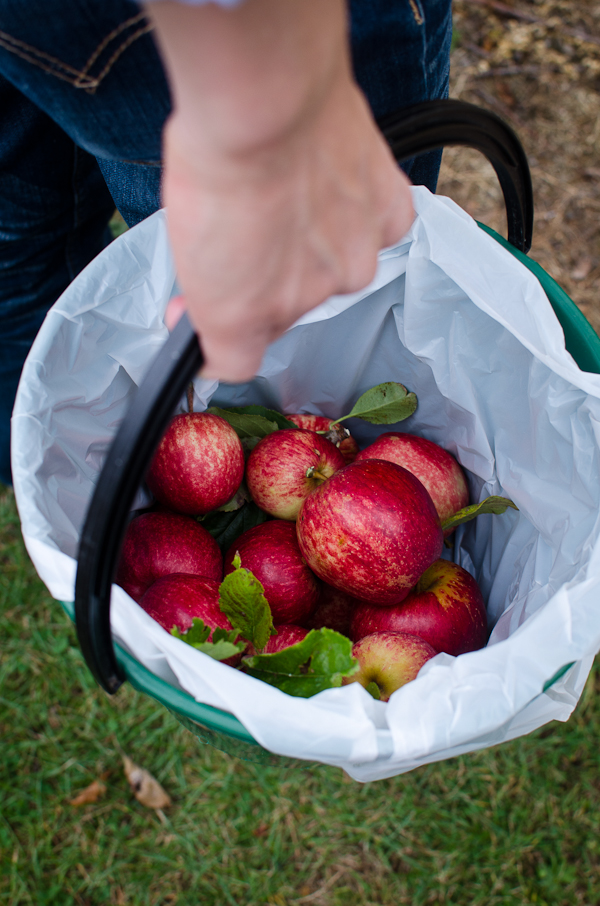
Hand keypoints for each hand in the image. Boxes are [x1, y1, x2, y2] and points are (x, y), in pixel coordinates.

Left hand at [148, 0, 413, 381]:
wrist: (267, 101)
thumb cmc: (214, 154)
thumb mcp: (182, 234)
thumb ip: (202, 282)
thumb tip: (200, 305)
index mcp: (242, 318)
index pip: (236, 361)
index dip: (215, 334)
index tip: (202, 304)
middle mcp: (304, 304)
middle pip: (287, 306)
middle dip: (269, 274)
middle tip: (251, 219)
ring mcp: (353, 263)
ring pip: (335, 267)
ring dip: (316, 240)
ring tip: (294, 188)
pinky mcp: (388, 220)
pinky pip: (379, 229)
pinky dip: (360, 212)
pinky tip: (337, 182)